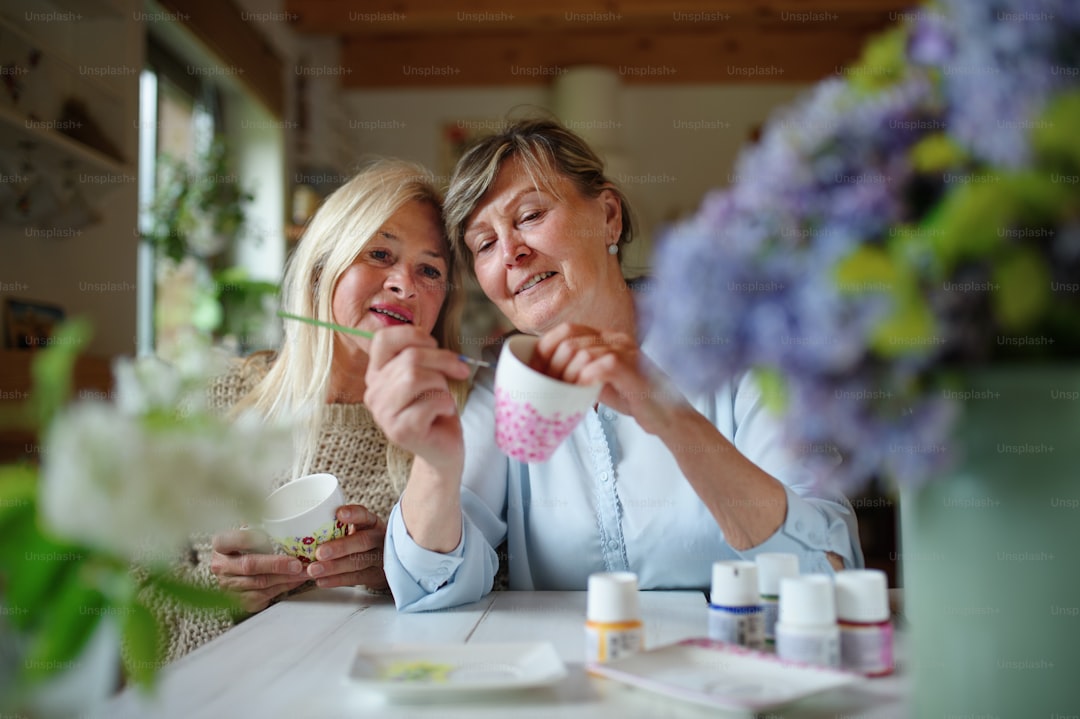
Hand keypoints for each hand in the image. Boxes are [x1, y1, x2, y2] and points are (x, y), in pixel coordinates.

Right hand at [210, 529, 307, 613]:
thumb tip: (280, 521)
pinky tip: (296, 580)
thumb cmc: (245, 547)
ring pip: (261, 583)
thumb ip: (258, 526)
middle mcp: (222, 566)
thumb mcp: (246, 532)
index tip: (269, 539)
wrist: (235, 571)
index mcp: (221, 545)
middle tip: (296, 563)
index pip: (235, 540)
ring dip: (286, 578)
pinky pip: (266, 595)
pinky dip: (284, 587)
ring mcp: (230, 586)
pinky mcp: (242, 601)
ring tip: (303, 571)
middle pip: (250, 566)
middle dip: (276, 565)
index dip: (252, 539)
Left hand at [306, 504, 388, 589]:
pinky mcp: (376, 576)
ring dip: (334, 567)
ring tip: (314, 570)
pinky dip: (338, 580)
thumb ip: (338, 526)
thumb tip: (304, 523)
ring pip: (359, 562)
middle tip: (320, 552)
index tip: (339, 514)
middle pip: (363, 541)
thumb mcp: (356, 529)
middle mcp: (379, 539)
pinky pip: (357, 578)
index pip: (365, 515)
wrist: (381, 562)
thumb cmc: (359, 541)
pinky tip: (322, 580)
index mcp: (372, 523)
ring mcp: (380, 558)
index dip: (354, 514)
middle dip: (340, 547)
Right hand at [364, 324, 470, 475]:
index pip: (383, 339)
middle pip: (409, 358)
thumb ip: (422, 355)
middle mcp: (374, 392)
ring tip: (443, 396)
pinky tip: (443, 413)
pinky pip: (430, 402)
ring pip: (416, 377)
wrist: (442, 449)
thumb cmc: (436, 408)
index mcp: (376, 374)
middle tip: (459, 371)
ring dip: (441, 384)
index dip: (414, 335)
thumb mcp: (428, 374)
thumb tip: (431, 341)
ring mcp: (384, 414)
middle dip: (443, 361)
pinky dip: (446, 403)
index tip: (435, 346)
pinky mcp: (400, 431)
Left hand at [533, 323, 686, 435]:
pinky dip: (585, 379)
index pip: (567, 329)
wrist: (666, 416)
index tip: (535, 370)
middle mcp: (616, 339)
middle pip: (570, 340)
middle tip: (547, 386)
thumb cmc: (633, 399)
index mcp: (606, 338)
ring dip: (566, 375)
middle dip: (551, 365)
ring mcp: (626, 351)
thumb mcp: (598, 382)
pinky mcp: (633, 369)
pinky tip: (582, 391)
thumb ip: (577, 372)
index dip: (545, 347)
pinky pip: (601, 365)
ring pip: (582, 352)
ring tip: (564, 393)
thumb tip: (544, 376)